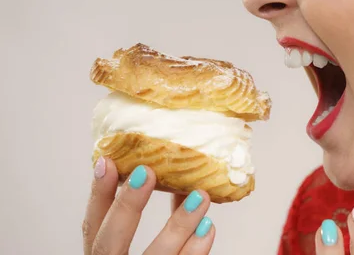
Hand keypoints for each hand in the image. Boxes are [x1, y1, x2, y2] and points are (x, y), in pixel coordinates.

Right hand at [82, 157, 215, 254]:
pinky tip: (208, 229)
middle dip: (127, 207)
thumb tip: (176, 181)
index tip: (107, 161)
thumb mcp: (131, 248)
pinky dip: (195, 253)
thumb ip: (145, 220)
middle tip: (148, 172)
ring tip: (200, 196)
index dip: (98, 194)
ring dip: (178, 225)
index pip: (92, 226)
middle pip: (110, 244)